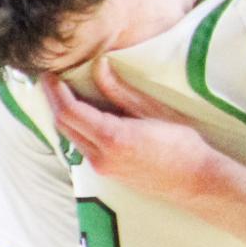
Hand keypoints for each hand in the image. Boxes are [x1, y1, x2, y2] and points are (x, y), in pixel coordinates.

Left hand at [44, 65, 227, 212]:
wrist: (195, 181)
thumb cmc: (182, 143)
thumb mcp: (152, 110)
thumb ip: (119, 91)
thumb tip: (98, 65)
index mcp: (113, 138)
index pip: (69, 111)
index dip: (55, 91)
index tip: (50, 73)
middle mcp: (101, 156)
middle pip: (63, 125)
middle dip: (54, 100)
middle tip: (54, 79)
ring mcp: (102, 168)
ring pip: (71, 137)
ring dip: (65, 114)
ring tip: (68, 93)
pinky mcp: (106, 173)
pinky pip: (82, 146)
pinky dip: (78, 128)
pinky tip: (87, 114)